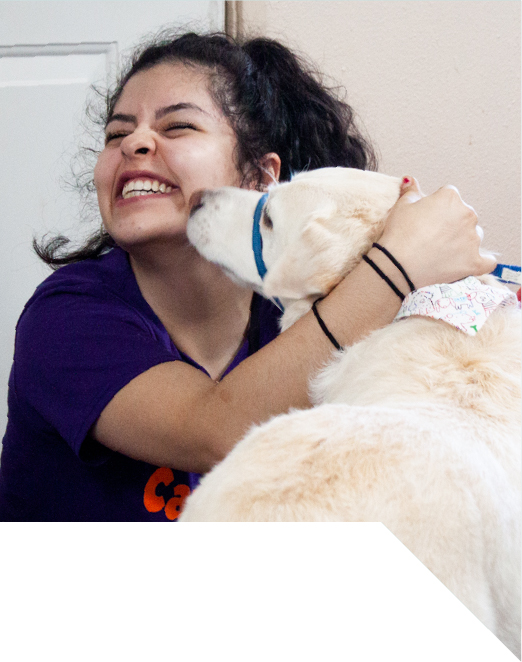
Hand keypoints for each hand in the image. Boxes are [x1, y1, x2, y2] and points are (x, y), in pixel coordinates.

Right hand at [378, 177, 495, 287]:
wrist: (397, 266)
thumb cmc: (399, 234)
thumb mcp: (401, 207)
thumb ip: (411, 191)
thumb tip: (410, 180)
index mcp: (450, 197)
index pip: (448, 197)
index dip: (435, 208)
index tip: (425, 219)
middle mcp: (467, 214)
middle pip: (464, 216)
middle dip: (451, 224)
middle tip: (430, 237)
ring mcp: (473, 239)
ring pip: (473, 236)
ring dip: (463, 241)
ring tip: (441, 252)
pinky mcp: (475, 262)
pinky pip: (487, 262)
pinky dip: (479, 262)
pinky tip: (466, 262)